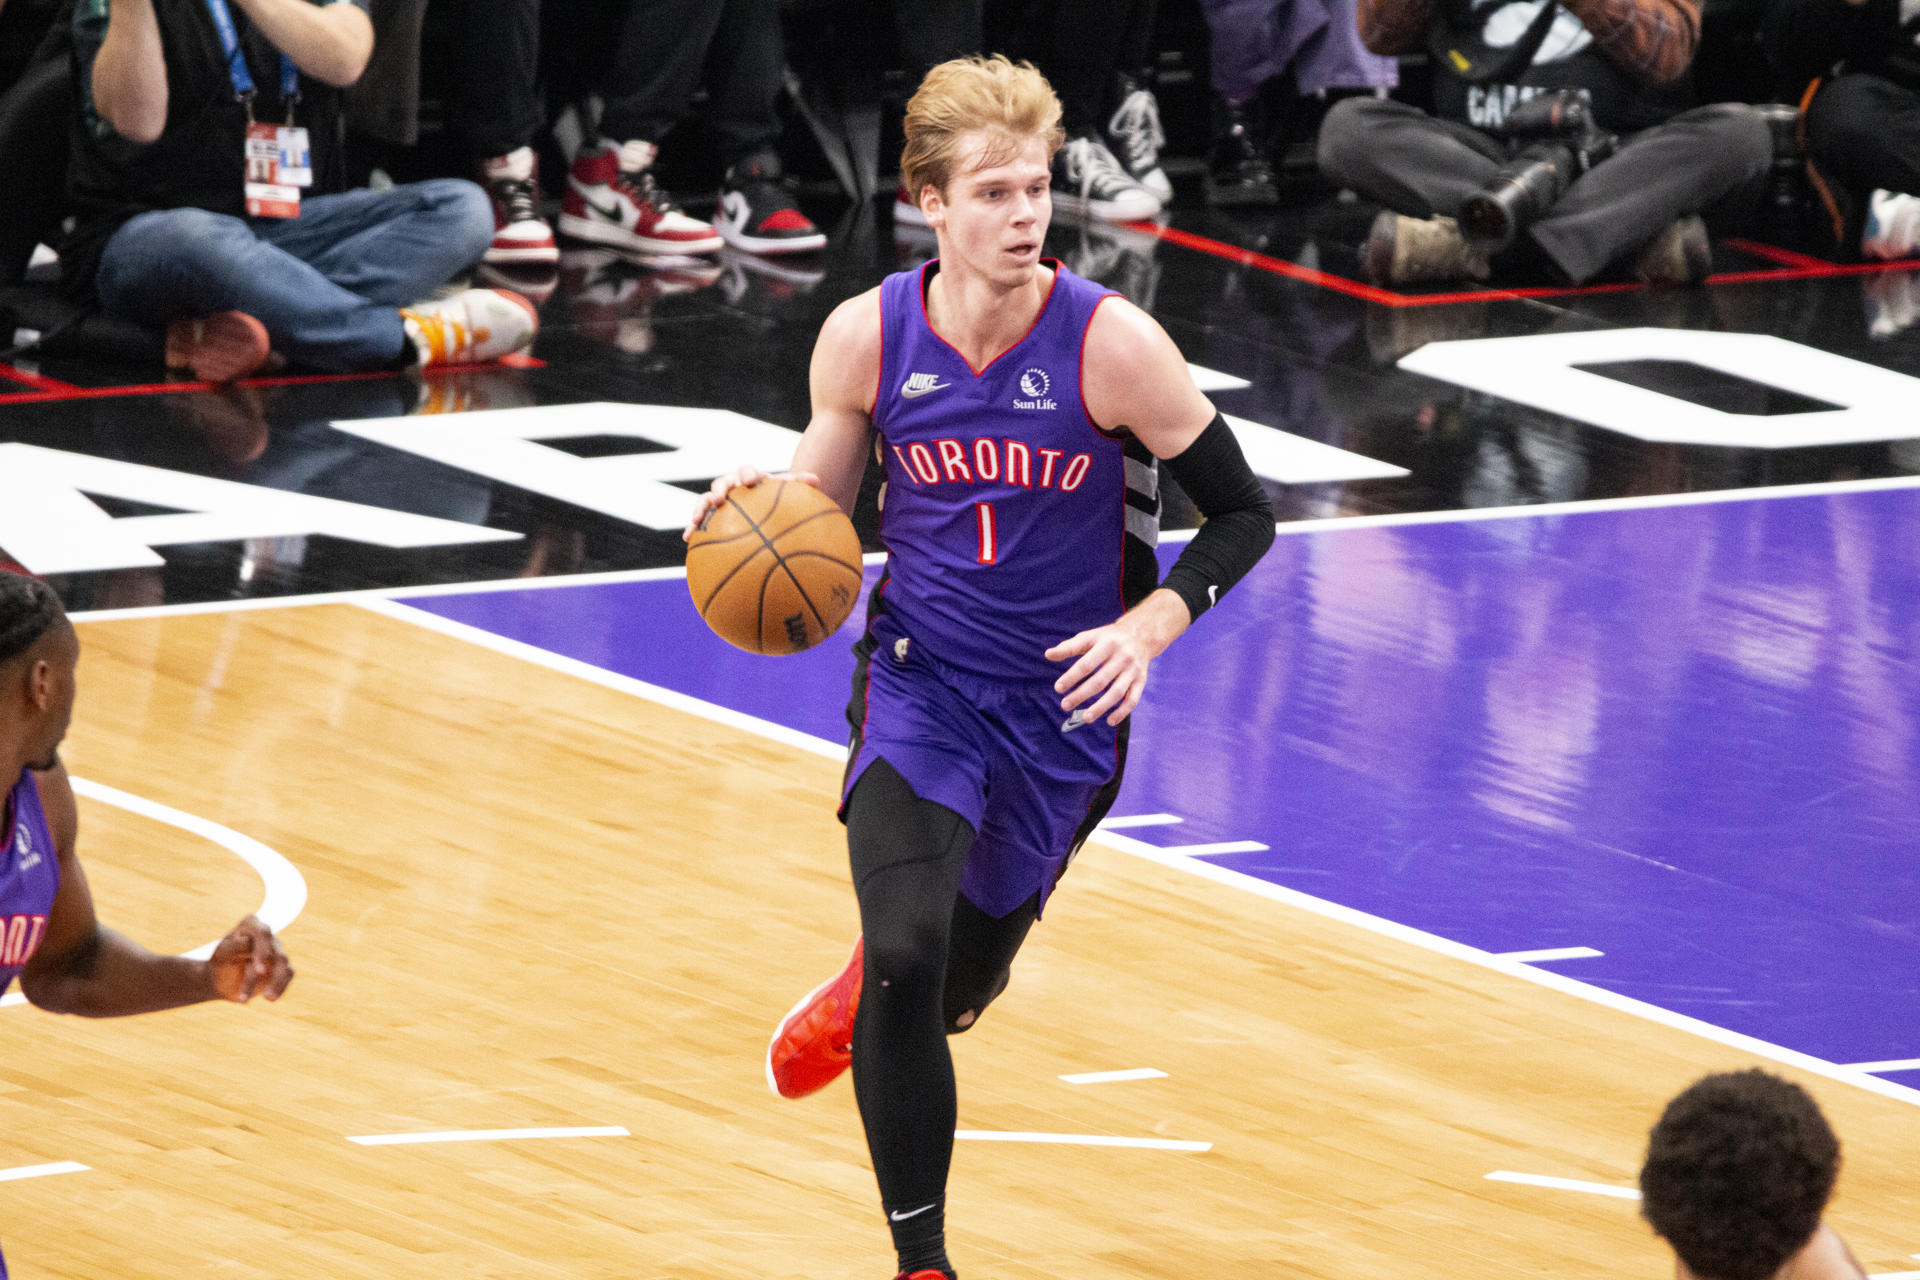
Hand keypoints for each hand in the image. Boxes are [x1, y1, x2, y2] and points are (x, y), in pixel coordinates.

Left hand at [208, 915, 293, 1003]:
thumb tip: (249, 943)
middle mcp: (267, 936)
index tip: (258, 970)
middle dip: (269, 973)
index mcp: (250, 925)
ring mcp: (276, 950)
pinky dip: (281, 987)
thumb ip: (234, 947)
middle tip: (261, 992)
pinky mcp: (281, 966)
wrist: (220, 980)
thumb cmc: (220, 963)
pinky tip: (270, 998)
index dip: (262, 950)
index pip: (262, 933)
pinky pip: (288, 974)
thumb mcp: (221, 955)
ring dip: (274, 983)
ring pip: (283, 965)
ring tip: (265, 998)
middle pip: (275, 952)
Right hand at [682, 467, 821, 540]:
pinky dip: (693, 527)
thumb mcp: (791, 497)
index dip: (747, 474)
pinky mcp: (710, 518)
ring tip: (697, 518)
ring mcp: (720, 503)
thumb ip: (800, 487)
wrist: (766, 513)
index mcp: (751, 480)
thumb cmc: (779, 504)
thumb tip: (816, 479)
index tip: (749, 481)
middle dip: (720, 489)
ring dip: (701, 506)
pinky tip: (688, 538)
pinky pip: (699, 521)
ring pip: (706, 500)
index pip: (747, 472)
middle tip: (721, 498)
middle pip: (722, 483)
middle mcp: (733, 488)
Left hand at [1045, 592, 1189, 726]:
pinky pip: (1132, 700)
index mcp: (1107, 645)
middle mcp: (1122, 658)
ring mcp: (1133, 671)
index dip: (1072, 677)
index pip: (1087, 664)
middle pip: (1100, 681)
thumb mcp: (1090, 637)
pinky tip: (1109, 721)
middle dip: (1081, 695)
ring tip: (1085, 718)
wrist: (1142, 636)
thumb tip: (1048, 655)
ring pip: (1117, 693)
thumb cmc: (1108, 638)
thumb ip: (1069, 647)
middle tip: (1065, 705)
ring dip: (1101, 707)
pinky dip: (1122, 712)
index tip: (1058, 688)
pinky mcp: (1141, 681)